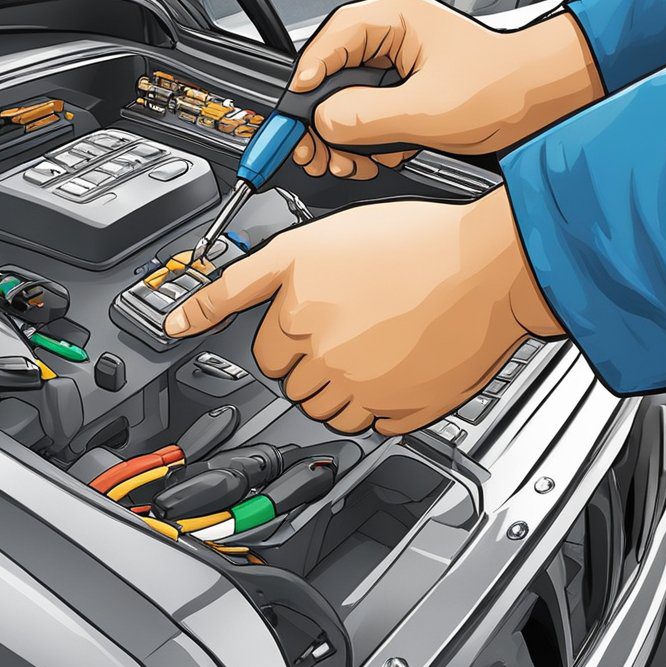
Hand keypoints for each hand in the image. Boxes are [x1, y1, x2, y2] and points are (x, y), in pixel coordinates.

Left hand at [163, 191, 563, 434]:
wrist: (488, 265)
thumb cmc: (407, 243)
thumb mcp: (305, 244)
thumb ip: (235, 285)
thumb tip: (177, 321)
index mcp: (295, 317)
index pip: (264, 350)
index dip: (285, 333)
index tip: (296, 341)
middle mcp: (320, 358)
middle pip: (294, 380)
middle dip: (312, 356)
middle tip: (352, 322)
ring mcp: (362, 390)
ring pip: (328, 407)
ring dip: (341, 384)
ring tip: (377, 341)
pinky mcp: (402, 412)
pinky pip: (374, 423)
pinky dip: (381, 402)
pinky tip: (400, 364)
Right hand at [289, 0, 603, 179]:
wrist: (547, 104)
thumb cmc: (508, 86)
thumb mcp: (429, 108)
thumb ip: (367, 116)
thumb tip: (322, 123)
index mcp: (396, 19)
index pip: (330, 39)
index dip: (307, 78)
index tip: (295, 112)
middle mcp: (391, 39)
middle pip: (330, 77)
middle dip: (322, 120)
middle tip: (315, 151)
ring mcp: (395, 69)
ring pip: (344, 103)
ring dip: (343, 138)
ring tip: (352, 162)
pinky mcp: (401, 96)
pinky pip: (364, 119)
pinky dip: (364, 144)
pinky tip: (376, 159)